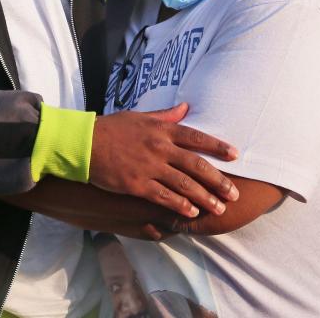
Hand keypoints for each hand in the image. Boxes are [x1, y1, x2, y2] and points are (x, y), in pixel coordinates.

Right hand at [90, 103, 238, 217]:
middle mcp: (159, 147)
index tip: (235, 155)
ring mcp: (149, 167)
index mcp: (161, 129)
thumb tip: (186, 107)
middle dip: (218, 180)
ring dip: (204, 197)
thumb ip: (165, 115)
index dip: (217, 146)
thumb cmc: (112, 128)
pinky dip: (179, 205)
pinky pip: (163, 197)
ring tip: (219, 207)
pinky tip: (191, 212)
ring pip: (184, 184)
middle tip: (234, 193)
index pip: (196, 137)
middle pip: (195, 164)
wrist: (84, 143)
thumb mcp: (140, 116)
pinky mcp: (136, 184)